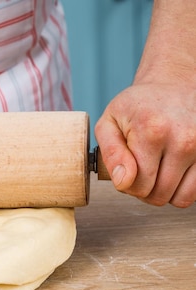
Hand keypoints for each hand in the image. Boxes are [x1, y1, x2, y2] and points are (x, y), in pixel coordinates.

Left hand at [95, 82, 195, 206]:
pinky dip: (184, 189)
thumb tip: (123, 182)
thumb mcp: (110, 122)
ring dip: (166, 192)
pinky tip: (174, 172)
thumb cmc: (138, 106)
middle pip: (159, 195)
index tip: (126, 170)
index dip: (127, 185)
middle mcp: (184, 139)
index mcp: (152, 131)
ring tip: (157, 172)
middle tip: (140, 170)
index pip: (137, 186)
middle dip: (145, 190)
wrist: (174, 86)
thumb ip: (111, 153)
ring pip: (182, 199)